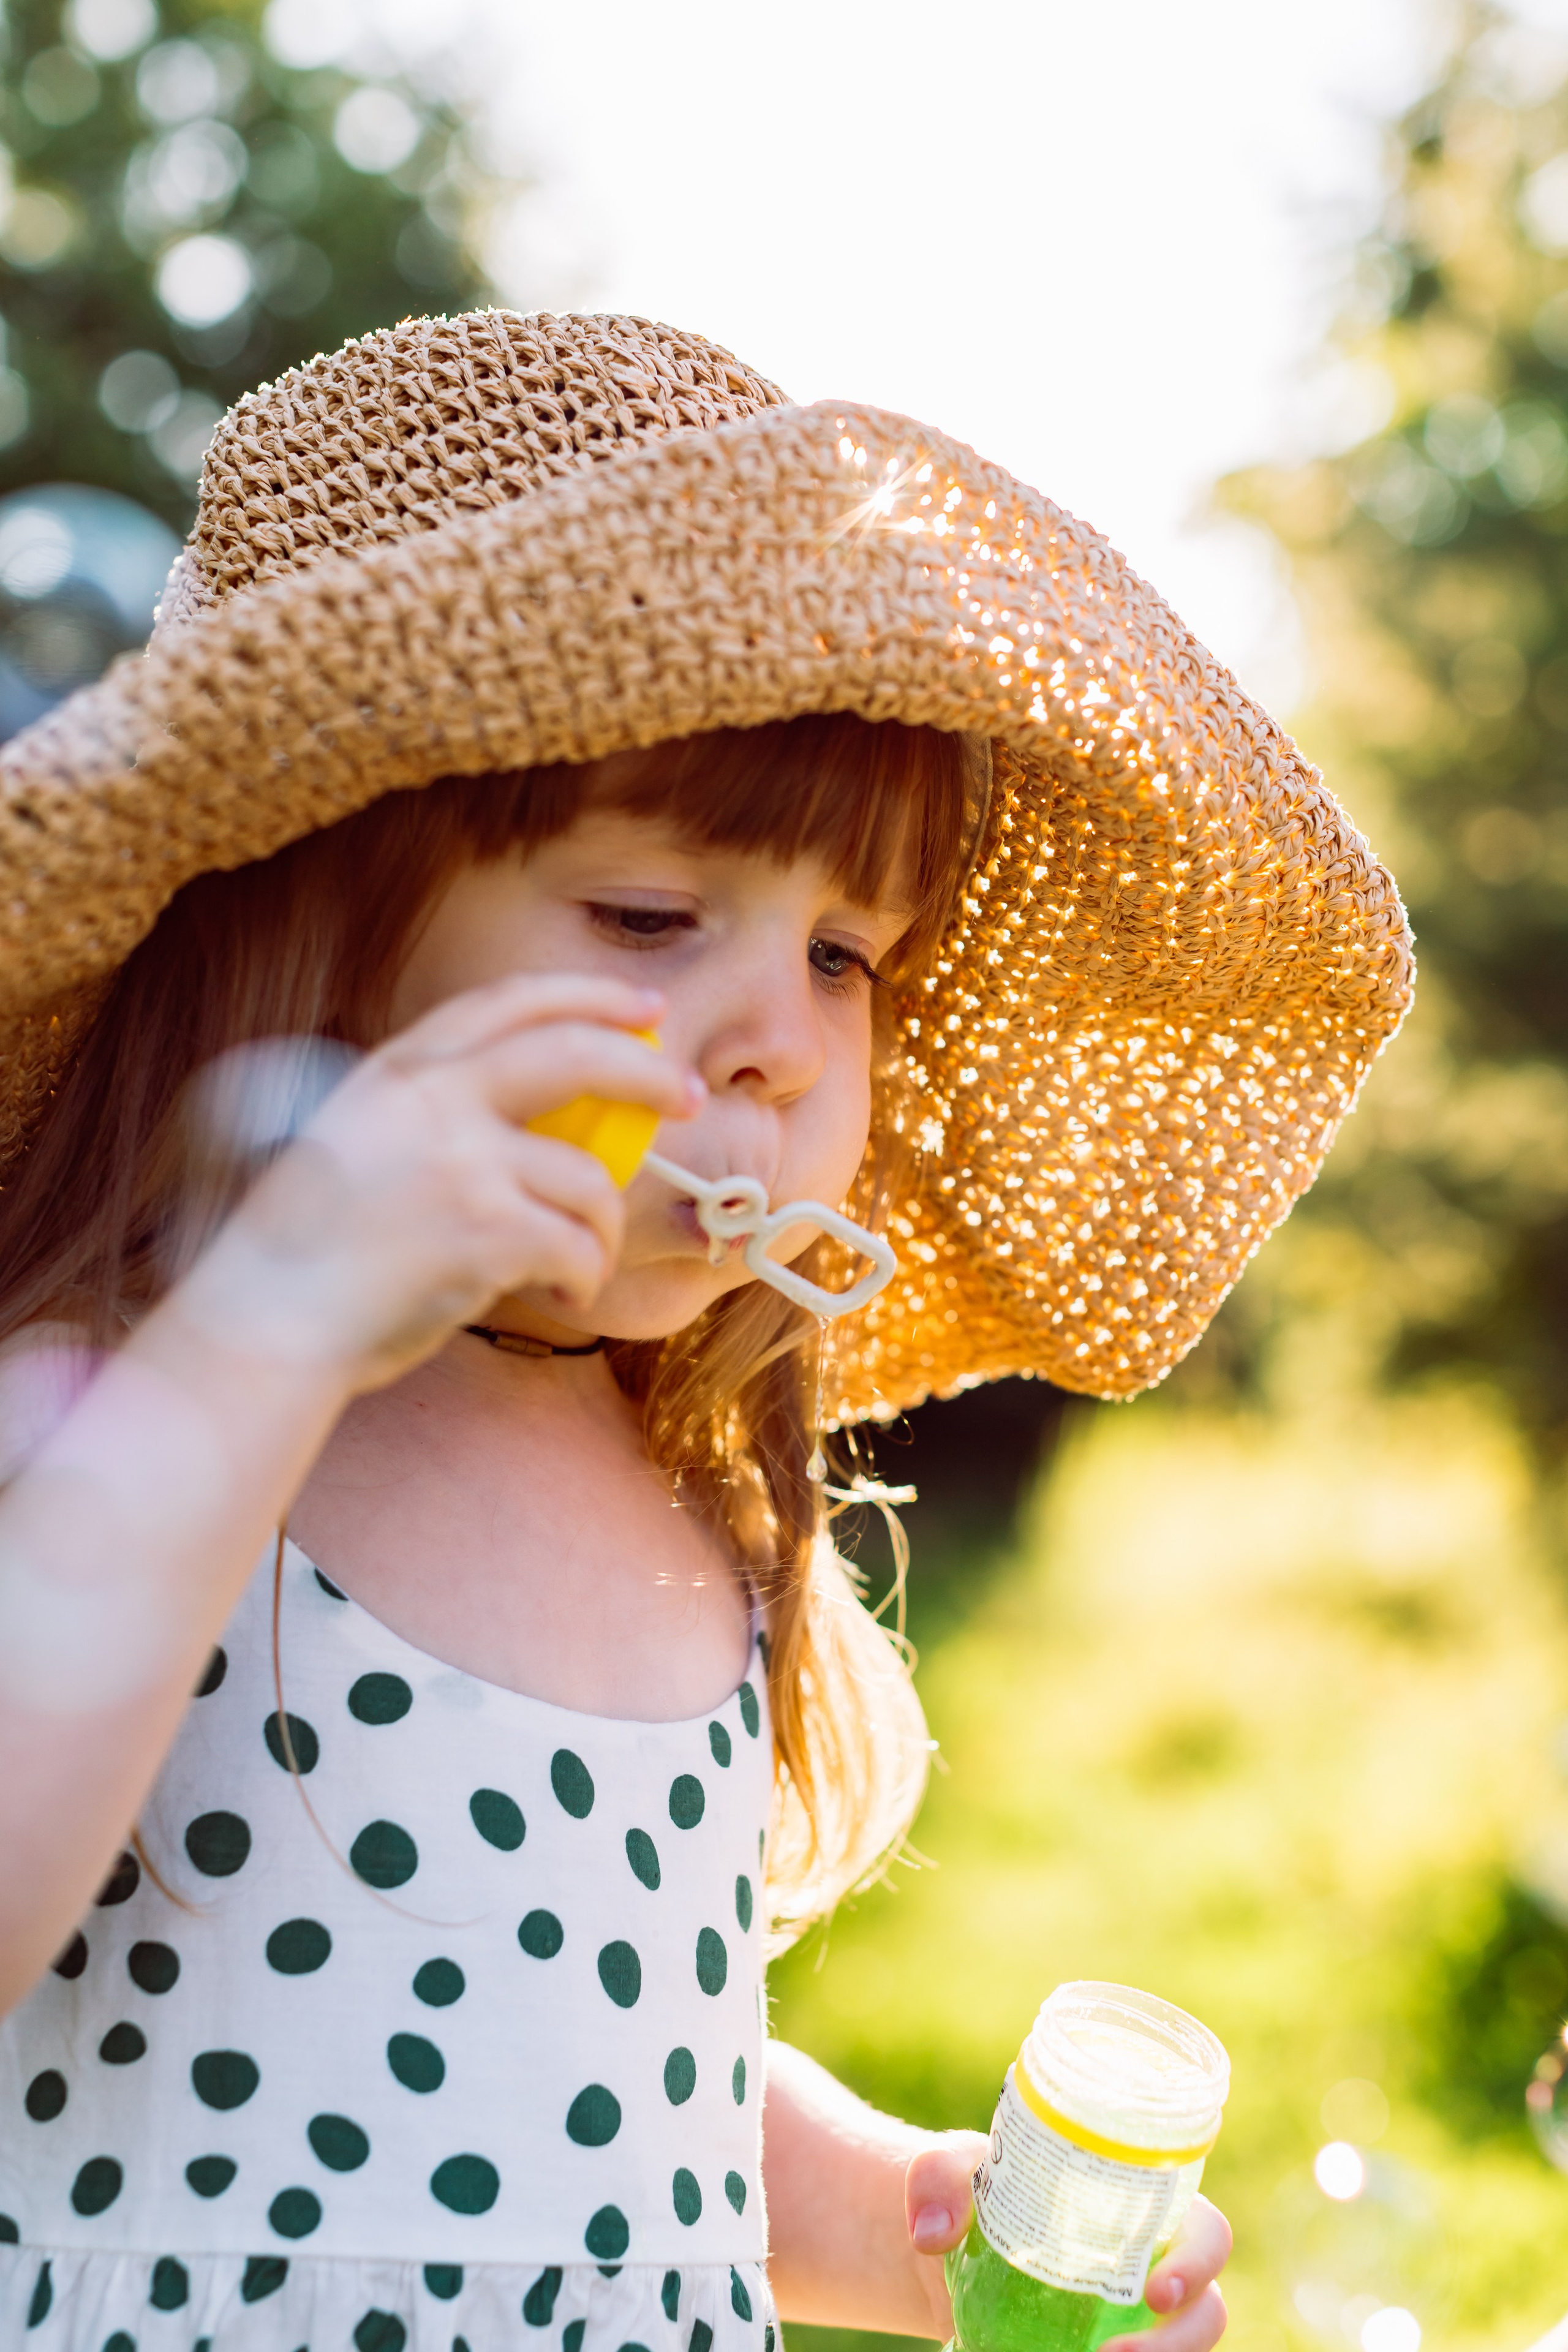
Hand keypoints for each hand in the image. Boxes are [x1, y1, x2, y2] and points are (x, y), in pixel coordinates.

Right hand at [173, 974, 701, 1389]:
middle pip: (574, 1053)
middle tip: (687, 1096)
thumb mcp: (354, 1144)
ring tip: (585, 1264)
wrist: (266, 1321)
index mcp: (396, 1070)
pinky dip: (585, 1276)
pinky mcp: (485, 1229)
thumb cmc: (307, 1253)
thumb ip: (427, 1117)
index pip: (508, 1003)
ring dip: (603, 1229)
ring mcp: (460, 1161)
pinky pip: (577, 1245)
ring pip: (588, 1178)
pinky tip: (564, 1295)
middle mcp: (431, 1098)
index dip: (588, 997)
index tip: (644, 1006)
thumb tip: (532, 1130)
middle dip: (646, 1070)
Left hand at [904, 2142, 1230, 2351]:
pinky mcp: (1113, 2347)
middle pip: (1205, 2309)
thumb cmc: (976, 2189)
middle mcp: (1155, 2265)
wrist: (951, 2248)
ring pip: (1183, 2350)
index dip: (1200, 2262)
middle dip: (1180, 2342)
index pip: (1207, 2231)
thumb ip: (936, 2177)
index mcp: (1144, 2205)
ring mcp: (1138, 2320)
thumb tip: (932, 2233)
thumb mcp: (950, 2166)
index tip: (1156, 2292)